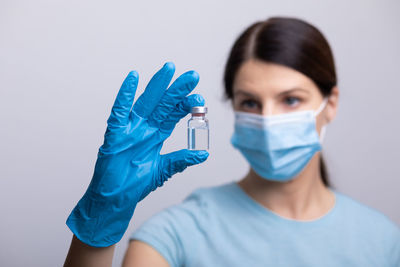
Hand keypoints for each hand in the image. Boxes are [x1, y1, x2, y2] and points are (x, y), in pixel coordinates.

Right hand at [66, 62, 208, 246]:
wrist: (115, 199)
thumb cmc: (135, 183)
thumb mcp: (163, 170)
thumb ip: (181, 159)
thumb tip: (204, 154)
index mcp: (156, 135)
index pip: (173, 114)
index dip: (186, 105)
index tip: (200, 99)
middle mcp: (144, 128)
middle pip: (163, 103)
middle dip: (177, 90)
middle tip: (192, 75)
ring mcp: (129, 129)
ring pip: (145, 102)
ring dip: (157, 85)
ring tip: (169, 69)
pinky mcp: (114, 134)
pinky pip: (120, 112)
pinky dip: (125, 95)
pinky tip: (132, 78)